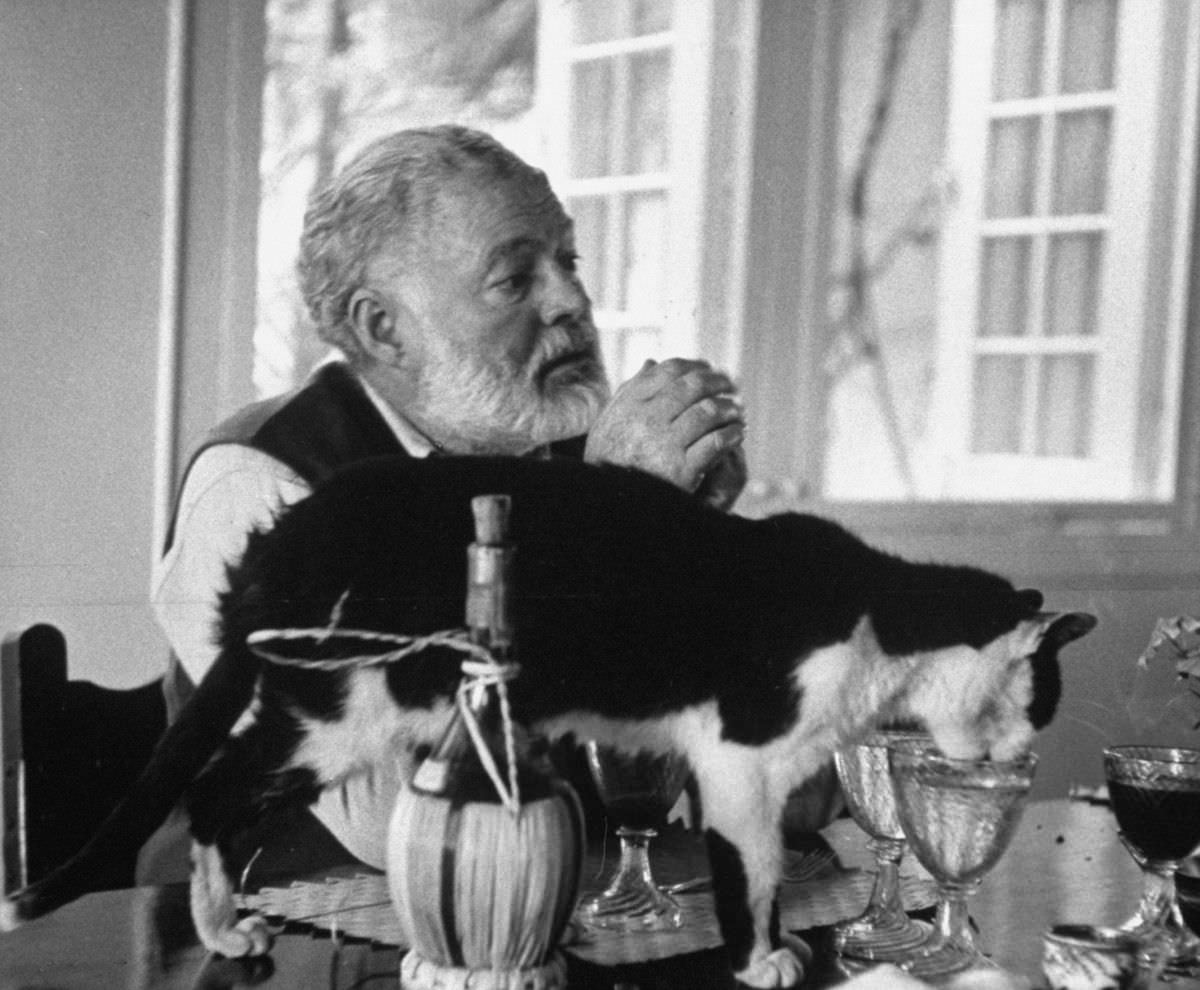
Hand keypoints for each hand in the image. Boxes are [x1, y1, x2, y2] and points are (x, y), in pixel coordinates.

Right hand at [584, 358, 746, 498]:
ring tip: (737, 411)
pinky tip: (738, 434)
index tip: (708, 369)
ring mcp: (664, 444)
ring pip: (707, 413)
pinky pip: (715, 443)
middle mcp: (646, 419)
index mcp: (630, 404)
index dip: (694, 366)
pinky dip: (731, 435)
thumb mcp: (608, 422)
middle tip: (731, 386)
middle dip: (718, 382)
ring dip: (728, 409)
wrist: (610, 504)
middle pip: (692, 387)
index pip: (668, 371)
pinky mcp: (680, 469)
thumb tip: (651, 362)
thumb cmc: (610, 460)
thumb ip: (629, 391)